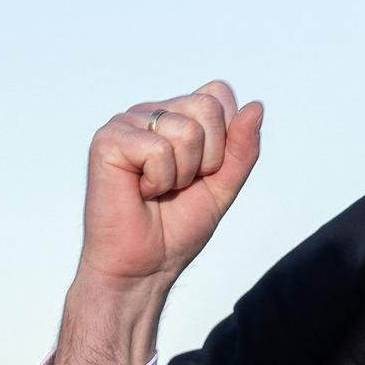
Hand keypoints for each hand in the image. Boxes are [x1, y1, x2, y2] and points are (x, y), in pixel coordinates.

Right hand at [46, 84, 265, 364]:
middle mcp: (149, 113)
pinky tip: (139, 192)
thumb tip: (257, 105)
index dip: (224, 140)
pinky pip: (157, 149)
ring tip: (157, 191)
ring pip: (185, 130)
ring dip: (181, 174)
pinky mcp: (107, 141)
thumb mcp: (222, 186)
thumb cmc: (174, 231)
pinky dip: (158, 181)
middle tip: (178, 186)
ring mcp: (126, 123)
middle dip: (207, 158)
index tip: (202, 173)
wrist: (143, 270)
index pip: (218, 93)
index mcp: (174, 116)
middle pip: (206, 107)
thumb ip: (242, 148)